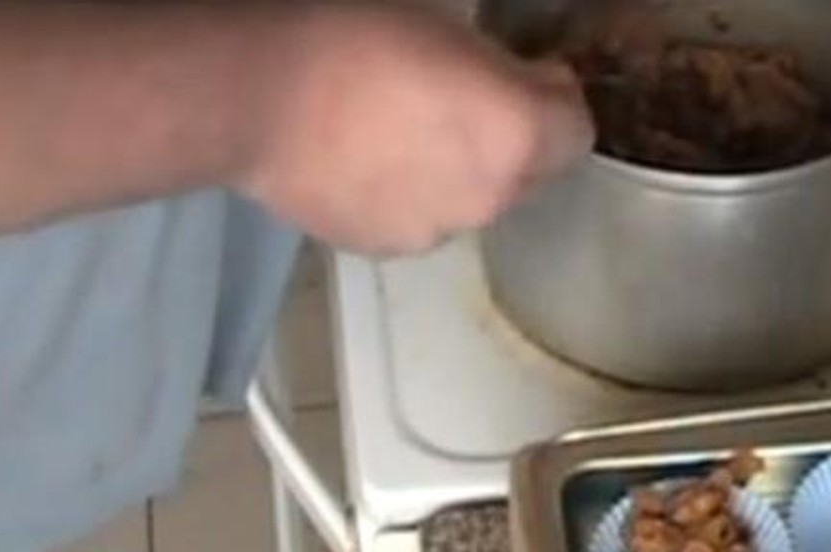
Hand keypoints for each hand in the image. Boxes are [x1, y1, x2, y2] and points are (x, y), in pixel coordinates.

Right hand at [242, 2, 593, 254]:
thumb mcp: (444, 24)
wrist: (254, 95)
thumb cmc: (351, 33)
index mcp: (518, 136)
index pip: (576, 130)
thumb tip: (515, 79)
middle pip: (531, 174)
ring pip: (473, 200)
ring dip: (460, 171)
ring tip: (405, 133)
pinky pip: (422, 219)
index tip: (528, 74)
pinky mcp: (389, 248)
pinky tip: (369, 161)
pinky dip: (411, 195)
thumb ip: (497, 66)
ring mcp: (439, 231)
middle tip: (463, 101)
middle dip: (513, 141)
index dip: (556, 98)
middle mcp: (492, 198)